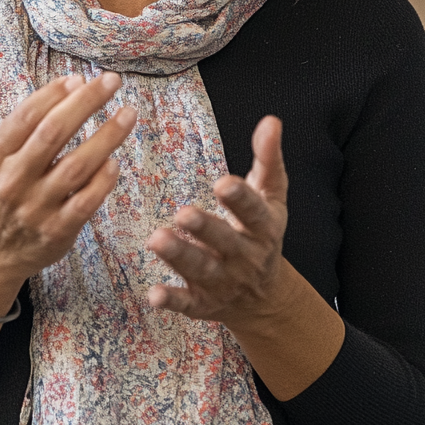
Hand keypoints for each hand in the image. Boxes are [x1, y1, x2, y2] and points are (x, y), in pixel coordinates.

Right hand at [0, 73, 135, 294]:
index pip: (27, 116)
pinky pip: (87, 201)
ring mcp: (35, 208)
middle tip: (112, 81)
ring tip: (128, 114)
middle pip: (53, 133)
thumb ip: (27, 125)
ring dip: (107, 136)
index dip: (55, 93)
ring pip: (77, 165)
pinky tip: (115, 162)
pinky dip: (103, 180)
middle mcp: (12, 180)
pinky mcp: (57, 231)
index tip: (80, 78)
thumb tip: (72, 86)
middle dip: (87, 102)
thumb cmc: (3, 191)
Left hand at [146, 115, 290, 335]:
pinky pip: (187, 303)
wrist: (265, 297)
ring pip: (201, 270)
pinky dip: (172, 300)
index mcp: (263, 228)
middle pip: (225, 242)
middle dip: (205, 229)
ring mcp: (224, 282)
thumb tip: (271, 120)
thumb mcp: (271, 195)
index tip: (223, 183)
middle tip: (182, 213)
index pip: (253, 211)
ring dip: (180, 257)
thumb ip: (268, 158)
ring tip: (157, 239)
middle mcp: (245, 257)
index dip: (240, 198)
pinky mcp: (204, 303)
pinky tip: (153, 294)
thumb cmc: (262, 231)